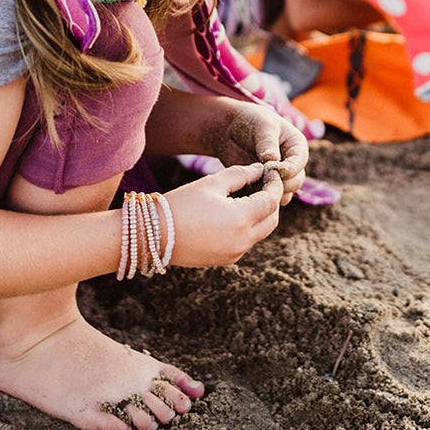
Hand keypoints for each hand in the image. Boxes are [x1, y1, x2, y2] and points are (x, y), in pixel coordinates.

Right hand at [167, 163, 282, 266]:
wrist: (155, 235)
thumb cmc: (182, 204)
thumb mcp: (212, 183)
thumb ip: (240, 174)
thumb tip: (259, 169)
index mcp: (241, 219)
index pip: (271, 201)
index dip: (274, 185)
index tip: (272, 173)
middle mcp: (242, 241)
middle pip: (271, 220)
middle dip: (271, 201)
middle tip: (264, 183)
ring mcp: (235, 253)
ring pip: (260, 232)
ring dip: (260, 215)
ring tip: (249, 195)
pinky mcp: (226, 260)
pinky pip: (247, 242)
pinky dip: (248, 227)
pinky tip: (235, 212)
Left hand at [204, 101, 308, 204]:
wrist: (230, 129)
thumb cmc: (249, 121)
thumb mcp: (261, 126)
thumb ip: (268, 143)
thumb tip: (273, 159)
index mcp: (297, 146)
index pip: (299, 163)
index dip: (288, 169)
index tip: (270, 170)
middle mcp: (292, 163)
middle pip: (295, 182)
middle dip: (279, 183)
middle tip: (259, 180)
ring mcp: (280, 177)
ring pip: (284, 194)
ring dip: (269, 193)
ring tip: (251, 185)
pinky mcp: (266, 186)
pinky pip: (268, 199)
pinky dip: (259, 198)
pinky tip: (246, 191)